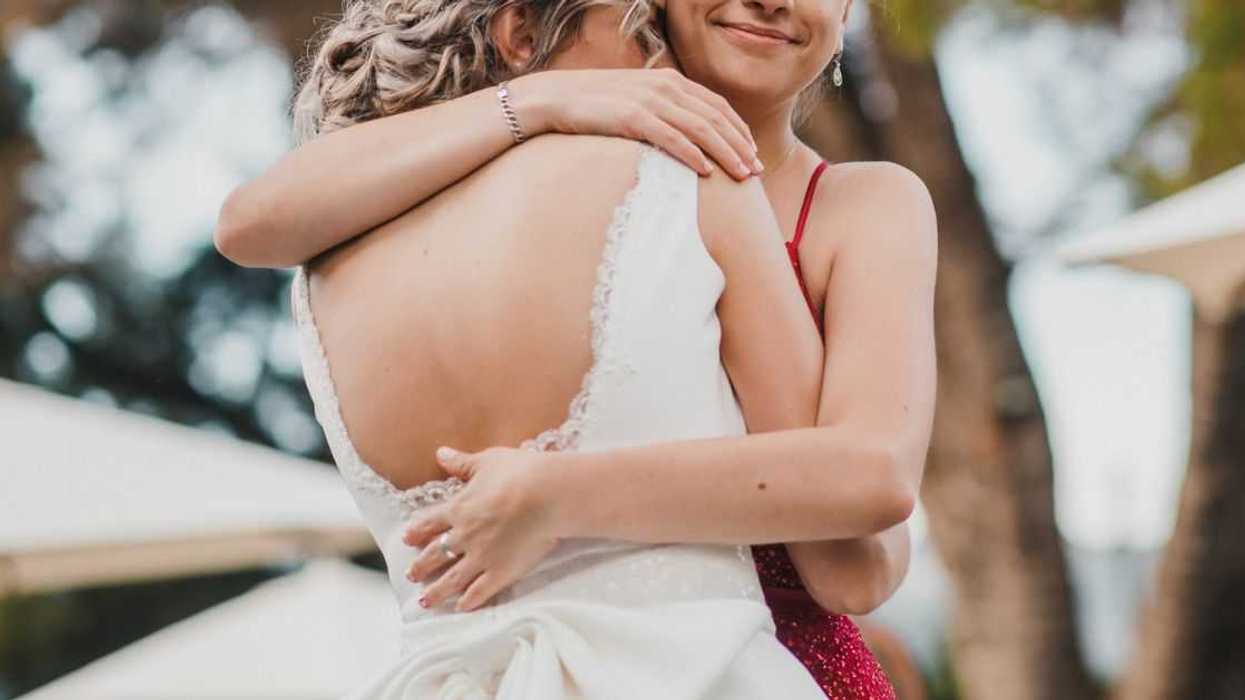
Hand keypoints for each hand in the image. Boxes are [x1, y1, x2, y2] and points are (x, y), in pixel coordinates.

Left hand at [402, 446, 563, 611]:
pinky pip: (480, 591)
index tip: (407, 540)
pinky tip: (461, 608)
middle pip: (436, 554)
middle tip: (411, 575)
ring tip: (425, 600)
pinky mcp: (502, 571)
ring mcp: (482, 557)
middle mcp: (465, 536)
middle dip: (421, 566)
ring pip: (452, 578)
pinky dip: (469, 601)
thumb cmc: (520, 472)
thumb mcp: (487, 461)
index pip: (431, 523)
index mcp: (459, 508)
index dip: (418, 532)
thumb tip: (440, 453)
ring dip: (437, 591)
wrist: (547, 495)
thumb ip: (462, 462)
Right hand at [512, 68, 761, 179]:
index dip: (739, 131)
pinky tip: (708, 173)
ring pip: (701, 129)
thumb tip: (683, 137)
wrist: (554, 98)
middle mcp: (665, 87)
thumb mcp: (636, 101)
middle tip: (756, 172)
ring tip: (742, 176)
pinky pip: (672, 138)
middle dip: (740, 146)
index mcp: (670, 81)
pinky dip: (693, 155)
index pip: (717, 106)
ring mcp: (650, 100)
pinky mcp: (634, 117)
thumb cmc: (595, 107)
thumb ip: (662, 112)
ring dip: (726, 154)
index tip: (752, 154)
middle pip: (716, 118)